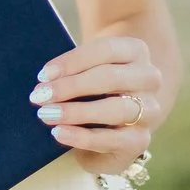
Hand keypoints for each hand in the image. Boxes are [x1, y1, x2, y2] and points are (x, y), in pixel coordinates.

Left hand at [30, 35, 162, 174]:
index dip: (72, 62)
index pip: (105, 50)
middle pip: (111, 78)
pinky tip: (59, 133)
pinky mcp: (141, 140)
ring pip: (116, 109)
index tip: (43, 75)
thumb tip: (43, 84)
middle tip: (40, 96)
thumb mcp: (84, 70)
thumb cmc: (92, 87)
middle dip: (71, 87)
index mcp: (135, 50)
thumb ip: (70, 71)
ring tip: (47, 114)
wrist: (113, 121)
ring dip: (76, 112)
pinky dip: (82, 137)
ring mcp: (150, 110)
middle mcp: (149, 78)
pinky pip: (112, 139)